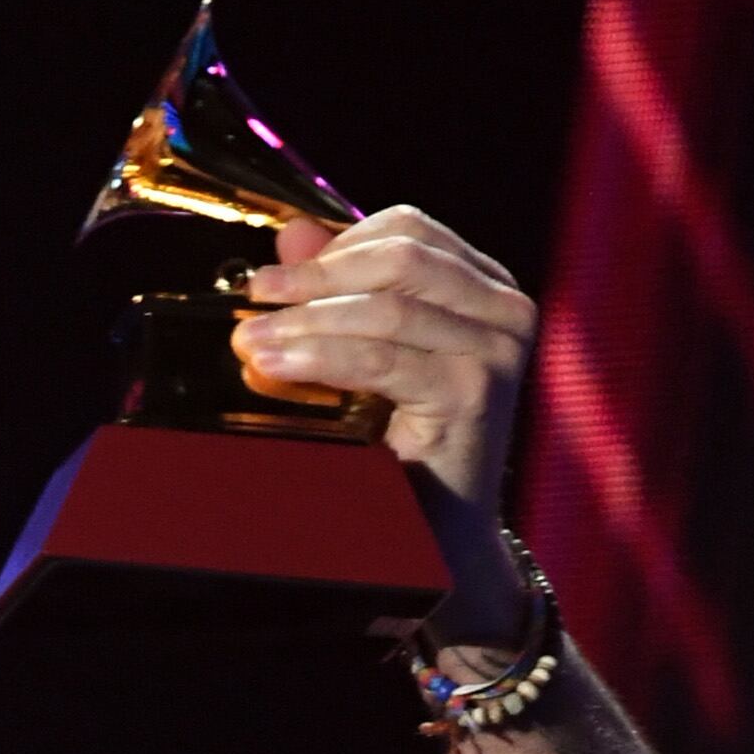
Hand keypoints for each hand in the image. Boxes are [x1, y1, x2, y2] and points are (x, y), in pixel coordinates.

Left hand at [232, 206, 536, 521]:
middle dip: (314, 279)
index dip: (334, 245)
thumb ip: (335, 289)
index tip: (273, 277)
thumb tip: (292, 231)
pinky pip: (383, 360)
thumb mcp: (359, 349)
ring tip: (251, 341)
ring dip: (306, 322)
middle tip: (254, 299)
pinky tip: (275, 368)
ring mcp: (496, 348)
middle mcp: (503, 306)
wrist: (434, 525)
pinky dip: (321, 360)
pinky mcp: (474, 392)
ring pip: (388, 309)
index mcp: (480, 283)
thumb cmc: (396, 436)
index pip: (406, 229)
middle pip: (399, 259)